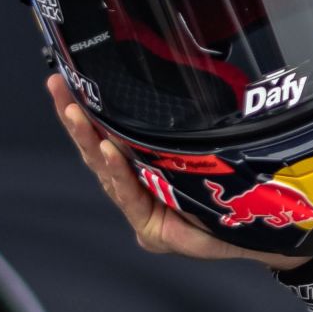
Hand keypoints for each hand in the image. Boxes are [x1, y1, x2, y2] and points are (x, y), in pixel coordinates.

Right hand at [51, 89, 249, 261]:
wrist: (254, 229)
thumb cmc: (226, 191)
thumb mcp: (196, 151)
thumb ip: (175, 130)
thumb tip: (172, 87)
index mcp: (142, 168)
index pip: (106, 135)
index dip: (85, 111)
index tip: (65, 82)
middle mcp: (136, 187)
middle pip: (96, 150)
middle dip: (75, 119)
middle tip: (58, 90)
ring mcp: (139, 208)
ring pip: (107, 171)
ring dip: (89, 140)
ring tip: (74, 114)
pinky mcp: (149, 228)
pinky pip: (130, 196)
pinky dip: (118, 173)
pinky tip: (107, 151)